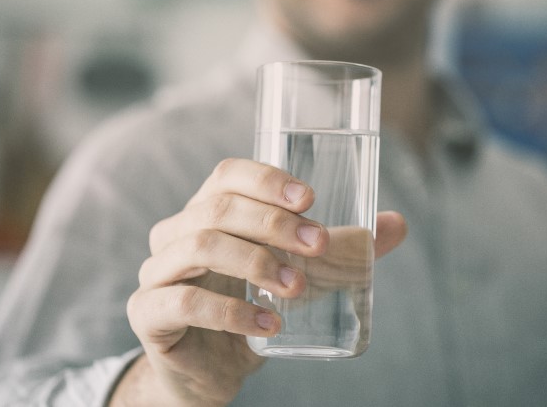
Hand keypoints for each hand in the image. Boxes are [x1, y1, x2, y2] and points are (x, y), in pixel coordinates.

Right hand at [111, 158, 405, 405]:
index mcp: (207, 214)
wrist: (208, 371)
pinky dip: (233, 311)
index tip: (311, 199)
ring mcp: (157, 272)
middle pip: (218, 208)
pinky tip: (270, 324)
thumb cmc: (250, 311)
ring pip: (200, 246)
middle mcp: (175, 234)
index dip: (267, 179)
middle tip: (319, 248)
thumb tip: (397, 224)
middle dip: (275, 224)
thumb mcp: (296, 276)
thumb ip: (340, 250)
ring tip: (296, 288)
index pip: (227, 175)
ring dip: (256, 262)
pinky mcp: (149, 313)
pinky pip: (186, 302)